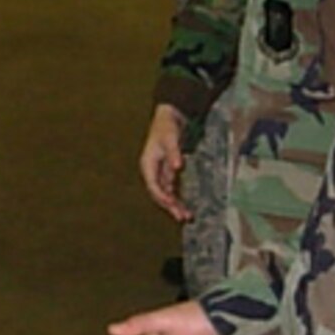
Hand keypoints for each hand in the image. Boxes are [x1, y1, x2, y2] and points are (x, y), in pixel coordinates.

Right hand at [139, 105, 191, 220]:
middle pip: (159, 193)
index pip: (153, 185)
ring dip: (175, 205)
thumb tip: (177, 166)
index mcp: (148, 164)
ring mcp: (160, 172)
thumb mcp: (171, 138)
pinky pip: (172, 188)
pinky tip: (186, 207)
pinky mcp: (168, 171)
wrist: (170, 117)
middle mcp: (152, 171)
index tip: (172, 204)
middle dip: (170, 206)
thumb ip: (174, 153)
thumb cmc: (167, 127)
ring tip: (186, 217)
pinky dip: (178, 197)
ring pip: (166, 193)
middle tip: (182, 217)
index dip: (162, 196)